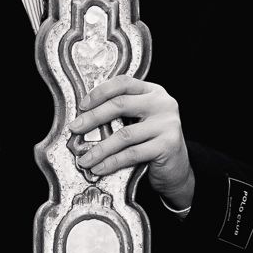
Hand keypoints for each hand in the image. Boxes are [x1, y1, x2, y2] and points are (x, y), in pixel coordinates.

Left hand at [68, 77, 193, 209]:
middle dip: (93, 117)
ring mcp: (167, 124)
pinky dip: (111, 162)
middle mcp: (162, 104)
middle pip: (120, 105)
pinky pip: (131, 154)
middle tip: (75, 128)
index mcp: (154, 92)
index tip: (83, 105)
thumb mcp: (141, 120)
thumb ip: (122, 113)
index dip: (100, 92)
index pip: (123, 83)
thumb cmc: (153, 143)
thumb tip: (85, 117)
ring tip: (84, 158)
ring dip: (99, 148)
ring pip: (124, 134)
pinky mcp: (167, 145)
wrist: (177, 169)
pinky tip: (99, 168)